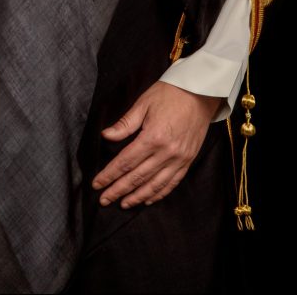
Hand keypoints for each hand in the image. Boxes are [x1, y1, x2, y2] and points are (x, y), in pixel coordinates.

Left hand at [92, 81, 219, 208]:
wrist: (200, 93)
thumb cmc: (169, 94)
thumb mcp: (143, 104)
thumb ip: (125, 124)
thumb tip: (106, 136)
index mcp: (153, 137)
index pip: (125, 162)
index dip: (109, 175)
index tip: (97, 184)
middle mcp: (166, 152)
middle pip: (137, 177)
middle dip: (118, 190)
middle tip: (104, 200)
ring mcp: (179, 159)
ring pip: (155, 185)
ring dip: (137, 197)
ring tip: (123, 204)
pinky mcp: (188, 160)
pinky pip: (172, 183)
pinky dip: (158, 194)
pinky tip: (148, 199)